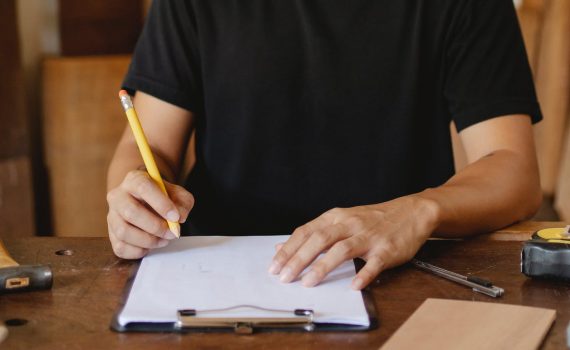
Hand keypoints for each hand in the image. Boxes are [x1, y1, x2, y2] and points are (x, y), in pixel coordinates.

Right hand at [107, 170, 194, 258]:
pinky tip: (151, 245)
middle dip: (155, 226)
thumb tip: (180, 217)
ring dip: (148, 240)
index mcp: (134, 179)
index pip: (143, 187)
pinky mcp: (111, 234)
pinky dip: (139, 250)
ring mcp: (111, 216)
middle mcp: (118, 196)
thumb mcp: (178, 195)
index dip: (160, 203)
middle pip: (130, 212)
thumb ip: (182, 203)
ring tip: (164, 240)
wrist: (147, 203)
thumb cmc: (163, 198)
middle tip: (172, 233)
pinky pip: (121, 247)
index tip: (176, 217)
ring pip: (124, 231)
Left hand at [268, 195, 439, 289]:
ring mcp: (368, 236)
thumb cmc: (372, 220)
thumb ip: (313, 234)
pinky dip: (363, 275)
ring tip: (308, 282)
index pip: (306, 231)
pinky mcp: (387, 249)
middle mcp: (349, 224)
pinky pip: (373, 263)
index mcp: (336, 217)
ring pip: (342, 250)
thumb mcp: (340, 220)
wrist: (411, 212)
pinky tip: (353, 286)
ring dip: (322, 267)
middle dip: (299, 259)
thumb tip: (281, 247)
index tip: (274, 266)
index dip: (288, 249)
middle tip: (284, 277)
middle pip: (319, 239)